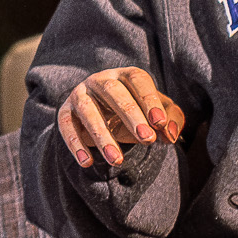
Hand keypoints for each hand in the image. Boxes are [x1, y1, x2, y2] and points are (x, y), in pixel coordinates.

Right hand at [57, 67, 186, 171]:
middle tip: (147, 139)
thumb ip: (171, 120)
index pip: (137, 80)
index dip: (149, 100)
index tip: (160, 124)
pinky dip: (75, 144)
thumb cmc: (138, 112)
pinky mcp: (66, 112)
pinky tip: (87, 162)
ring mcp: (80, 94)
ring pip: (88, 110)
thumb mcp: (159, 114)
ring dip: (102, 135)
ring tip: (117, 161)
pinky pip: (66, 126)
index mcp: (126, 75)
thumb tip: (170, 134)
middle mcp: (101, 80)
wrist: (105, 114)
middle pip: (113, 91)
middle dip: (131, 115)